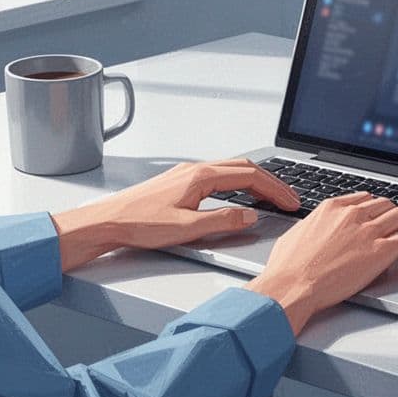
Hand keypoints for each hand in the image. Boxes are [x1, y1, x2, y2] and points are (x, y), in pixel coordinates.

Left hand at [51, 158, 299, 269]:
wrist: (107, 221)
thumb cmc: (138, 224)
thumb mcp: (186, 229)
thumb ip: (222, 221)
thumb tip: (250, 217)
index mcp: (200, 177)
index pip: (249, 176)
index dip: (275, 189)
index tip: (291, 202)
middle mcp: (194, 169)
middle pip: (243, 168)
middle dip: (270, 182)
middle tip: (288, 199)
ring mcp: (186, 173)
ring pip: (230, 169)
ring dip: (254, 181)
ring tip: (270, 197)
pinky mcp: (178, 182)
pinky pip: (217, 175)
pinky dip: (237, 182)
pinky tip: (237, 195)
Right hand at [245, 192, 397, 334]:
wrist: (292, 285)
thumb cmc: (287, 268)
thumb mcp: (295, 236)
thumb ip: (311, 228)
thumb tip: (313, 231)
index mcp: (331, 208)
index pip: (364, 198)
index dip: (377, 206)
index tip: (381, 213)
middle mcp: (352, 214)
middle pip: (386, 204)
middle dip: (397, 213)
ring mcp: (368, 231)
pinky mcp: (380, 251)